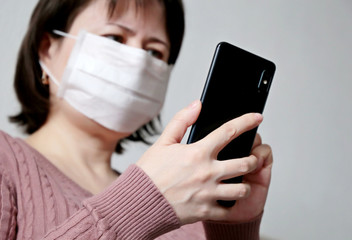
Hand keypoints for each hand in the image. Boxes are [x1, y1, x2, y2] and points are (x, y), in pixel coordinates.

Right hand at [136, 100, 264, 224]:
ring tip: (240, 183)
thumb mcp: (163, 142)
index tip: (256, 118)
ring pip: (242, 189)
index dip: (247, 121)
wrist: (139, 202)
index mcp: (198, 152)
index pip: (229, 131)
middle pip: (245, 163)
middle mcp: (208, 172)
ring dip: (244, 185)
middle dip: (253, 159)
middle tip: (252, 158)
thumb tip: (196, 105)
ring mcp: (208, 193)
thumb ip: (181, 121)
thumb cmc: (149, 173)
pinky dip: (229, 206)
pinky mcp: (205, 211)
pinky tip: (225, 201)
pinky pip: (228, 210)